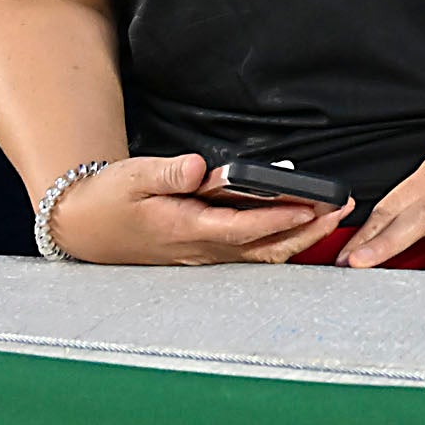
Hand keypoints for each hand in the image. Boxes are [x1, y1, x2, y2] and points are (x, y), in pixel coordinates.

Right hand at [50, 152, 348, 265]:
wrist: (84, 226)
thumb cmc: (109, 200)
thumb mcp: (132, 177)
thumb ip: (168, 173)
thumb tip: (199, 168)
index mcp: (183, 229)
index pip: (241, 227)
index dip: (278, 218)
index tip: (310, 206)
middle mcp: (199, 249)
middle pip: (263, 246)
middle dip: (305, 230)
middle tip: (340, 209)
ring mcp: (203, 255)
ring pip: (261, 254)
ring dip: (299, 237)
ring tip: (332, 216)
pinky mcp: (204, 252)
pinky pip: (250, 252)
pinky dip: (280, 240)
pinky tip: (300, 227)